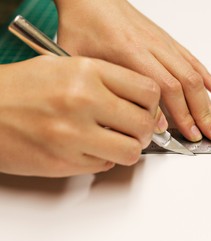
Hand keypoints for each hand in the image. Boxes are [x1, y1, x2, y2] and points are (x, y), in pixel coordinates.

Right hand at [0, 56, 159, 176]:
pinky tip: (89, 149)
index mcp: (86, 72)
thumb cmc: (20, 89)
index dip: (152, 103)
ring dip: (128, 149)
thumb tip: (139, 101)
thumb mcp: (65, 67)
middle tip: (136, 130)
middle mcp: (82, 101)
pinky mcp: (64, 161)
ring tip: (116, 142)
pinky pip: (104, 165)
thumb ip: (105, 80)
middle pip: (144, 124)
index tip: (148, 109)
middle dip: (145, 130)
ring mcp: (73, 134)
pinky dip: (103, 160)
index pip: (147, 90)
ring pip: (130, 151)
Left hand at [55, 0, 210, 141]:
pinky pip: (193, 61)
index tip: (189, 134)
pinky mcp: (168, 41)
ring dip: (208, 101)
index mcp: (130, 52)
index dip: (181, 114)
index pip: (165, 88)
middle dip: (203, 113)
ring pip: (194, 74)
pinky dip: (208, 78)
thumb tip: (146, 120)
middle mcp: (153, 47)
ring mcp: (164, 44)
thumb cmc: (84, 26)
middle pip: (187, 83)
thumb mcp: (85, 63)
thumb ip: (112, 91)